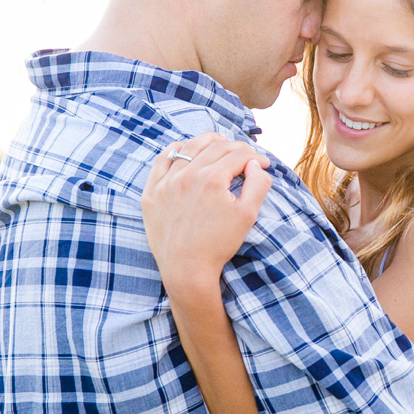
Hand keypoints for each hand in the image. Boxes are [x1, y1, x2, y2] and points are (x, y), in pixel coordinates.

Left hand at [142, 133, 272, 289]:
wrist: (187, 270)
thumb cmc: (219, 245)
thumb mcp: (248, 215)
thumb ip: (258, 184)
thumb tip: (255, 164)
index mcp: (213, 179)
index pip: (238, 155)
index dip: (254, 156)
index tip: (262, 164)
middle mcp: (187, 175)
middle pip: (215, 147)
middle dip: (235, 147)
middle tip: (244, 154)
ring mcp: (166, 183)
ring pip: (188, 148)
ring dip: (207, 143)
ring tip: (219, 145)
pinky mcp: (151, 192)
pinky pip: (162, 160)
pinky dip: (176, 151)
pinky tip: (186, 151)